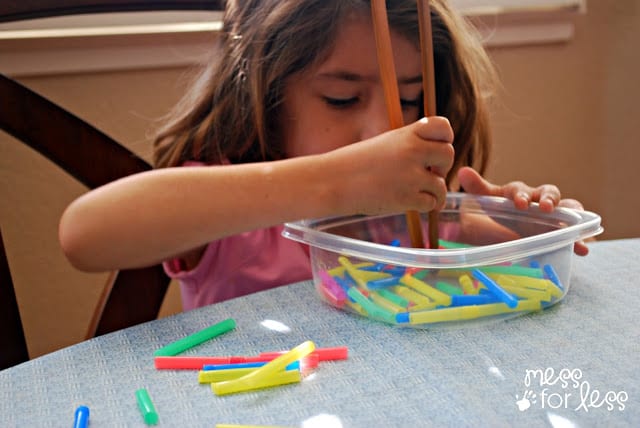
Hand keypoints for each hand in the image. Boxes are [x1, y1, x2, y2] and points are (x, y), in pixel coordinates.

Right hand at [327, 116, 453, 214]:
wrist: (332, 181)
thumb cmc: (354, 164)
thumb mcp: (384, 143)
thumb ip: (408, 144)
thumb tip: (432, 155)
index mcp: (406, 134)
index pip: (443, 126)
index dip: (444, 138)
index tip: (433, 149)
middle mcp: (412, 151)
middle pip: (448, 155)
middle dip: (441, 166)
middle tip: (428, 173)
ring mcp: (410, 176)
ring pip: (441, 184)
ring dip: (434, 191)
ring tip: (419, 193)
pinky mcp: (406, 198)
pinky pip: (432, 203)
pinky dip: (425, 206)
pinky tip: (413, 204)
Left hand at [457, 166, 589, 255]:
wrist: (520, 224)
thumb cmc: (507, 209)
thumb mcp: (492, 202)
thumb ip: (479, 189)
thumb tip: (463, 171)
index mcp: (521, 193)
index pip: (521, 189)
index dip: (521, 195)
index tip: (520, 203)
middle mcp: (541, 199)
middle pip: (549, 192)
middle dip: (549, 198)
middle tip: (546, 207)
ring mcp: (556, 213)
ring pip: (569, 208)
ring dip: (572, 215)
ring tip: (575, 226)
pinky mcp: (565, 228)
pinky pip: (576, 230)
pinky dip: (581, 238)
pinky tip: (584, 248)